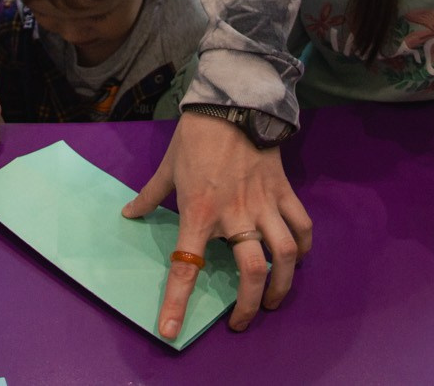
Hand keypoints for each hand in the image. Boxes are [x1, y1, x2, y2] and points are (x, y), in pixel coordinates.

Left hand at [123, 113, 311, 337]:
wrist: (231, 102)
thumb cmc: (195, 136)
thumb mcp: (167, 167)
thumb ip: (149, 196)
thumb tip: (129, 214)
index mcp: (199, 214)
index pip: (186, 267)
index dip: (177, 303)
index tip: (170, 331)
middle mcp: (235, 216)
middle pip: (252, 272)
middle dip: (250, 306)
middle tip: (242, 322)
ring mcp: (264, 204)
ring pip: (285, 255)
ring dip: (283, 283)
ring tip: (274, 298)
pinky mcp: (283, 191)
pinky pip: (301, 225)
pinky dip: (303, 246)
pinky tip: (298, 257)